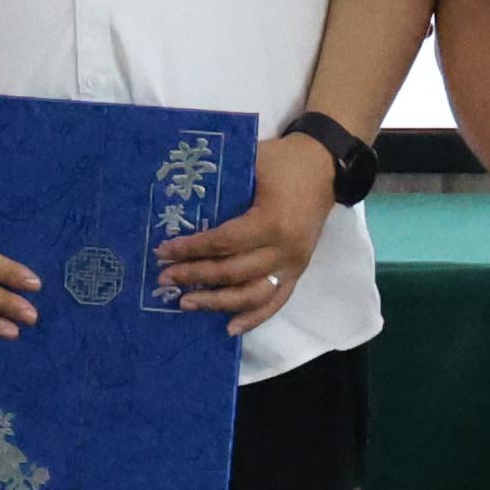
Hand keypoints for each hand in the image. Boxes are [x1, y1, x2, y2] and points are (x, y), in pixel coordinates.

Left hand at [157, 135, 343, 334]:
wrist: (326, 166)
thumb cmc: (284, 161)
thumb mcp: (252, 162)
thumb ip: (224, 184)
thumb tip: (180, 201)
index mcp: (272, 221)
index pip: (224, 243)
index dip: (192, 249)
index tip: (164, 251)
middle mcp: (284, 249)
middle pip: (233, 272)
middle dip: (195, 277)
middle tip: (164, 279)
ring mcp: (294, 264)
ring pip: (252, 295)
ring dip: (216, 303)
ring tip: (186, 303)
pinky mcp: (298, 271)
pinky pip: (276, 302)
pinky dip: (253, 318)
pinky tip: (229, 328)